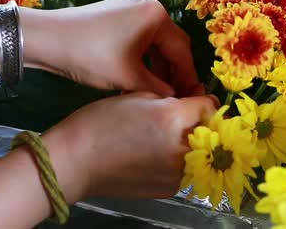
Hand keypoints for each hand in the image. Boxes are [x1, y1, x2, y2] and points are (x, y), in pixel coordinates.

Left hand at [23, 0, 201, 96]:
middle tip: (176, 95)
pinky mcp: (116, 13)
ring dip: (159, 66)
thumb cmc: (91, 56)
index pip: (182, 51)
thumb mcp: (129, 77)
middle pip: (171, 44)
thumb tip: (176, 98)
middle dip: (175, 71)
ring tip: (157, 90)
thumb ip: (159, 89)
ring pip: (155, 42)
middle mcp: (148, 6)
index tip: (191, 98)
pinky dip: (144, 57)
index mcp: (157, 16)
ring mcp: (131, 7)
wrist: (46, 38)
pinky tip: (140, 76)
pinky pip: (140, 37)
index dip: (188, 77)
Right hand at [45, 92, 217, 200]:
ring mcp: (177, 172)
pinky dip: (175, 160)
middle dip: (198, 122)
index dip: (203, 99)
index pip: (210, 106)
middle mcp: (181, 148)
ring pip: (198, 151)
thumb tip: (198, 102)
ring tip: (160, 137)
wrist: (76, 161)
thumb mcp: (140, 96)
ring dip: (187, 142)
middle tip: (178, 117)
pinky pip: (183, 168)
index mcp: (173, 118)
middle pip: (209, 131)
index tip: (195, 99)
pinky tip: (152, 154)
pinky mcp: (169, 188)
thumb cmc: (102, 122)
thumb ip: (174, 98)